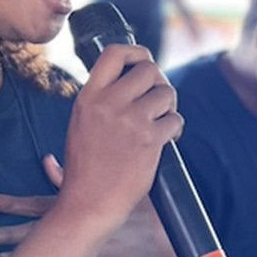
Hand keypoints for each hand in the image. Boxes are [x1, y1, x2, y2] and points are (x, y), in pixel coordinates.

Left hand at [0, 156, 177, 256]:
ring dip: (21, 253)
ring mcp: (83, 248)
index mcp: (79, 205)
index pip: (37, 203)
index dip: (12, 203)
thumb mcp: (112, 183)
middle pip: (35, 230)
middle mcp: (77, 227)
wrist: (163, 235)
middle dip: (8, 231)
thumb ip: (72, 175)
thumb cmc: (139, 205)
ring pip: (46, 252)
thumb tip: (45, 161)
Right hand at [57, 44, 180, 235]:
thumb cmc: (85, 170)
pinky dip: (176, 129)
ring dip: (169, 106)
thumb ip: (101, 101)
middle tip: (157, 101)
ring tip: (161, 122)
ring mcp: (131, 121)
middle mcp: (109, 104)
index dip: (136, 52)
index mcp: (88, 98)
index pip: (114, 53)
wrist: (88, 204)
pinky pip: (175, 120)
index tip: (144, 61)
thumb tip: (127, 81)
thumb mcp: (80, 125)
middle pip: (149, 70)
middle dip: (159, 83)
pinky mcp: (150, 140)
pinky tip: (168, 139)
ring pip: (167, 93)